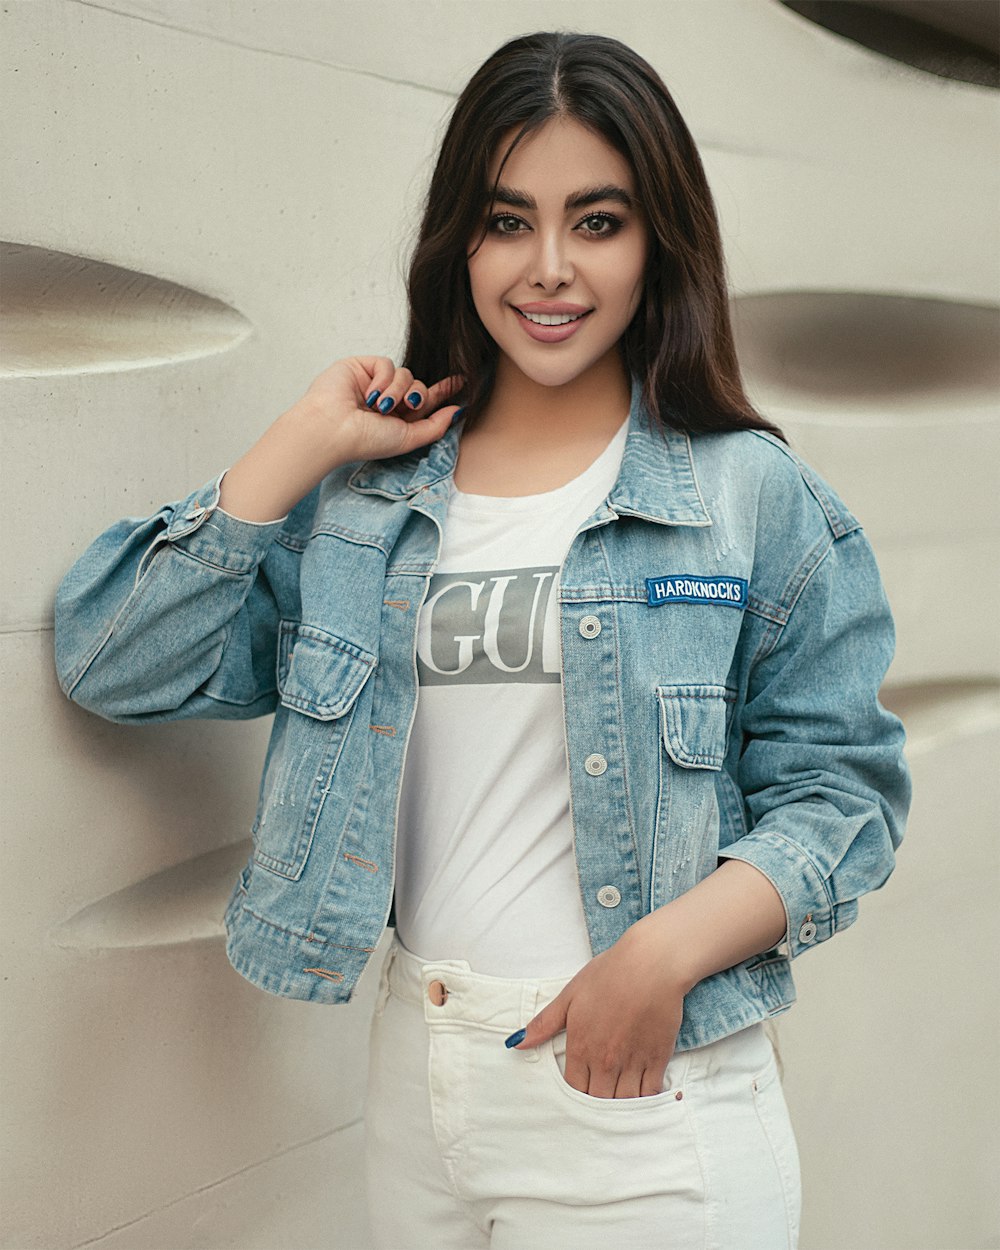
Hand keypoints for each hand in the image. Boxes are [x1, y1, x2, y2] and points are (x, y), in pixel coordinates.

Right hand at [300, 356, 463, 465]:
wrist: (332, 429)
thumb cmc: (364, 440)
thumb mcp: (407, 439)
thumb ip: (434, 427)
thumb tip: (457, 411)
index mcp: (398, 418)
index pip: (426, 401)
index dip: (444, 391)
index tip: (463, 381)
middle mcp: (388, 400)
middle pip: (420, 387)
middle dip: (419, 396)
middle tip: (407, 406)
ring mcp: (375, 383)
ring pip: (407, 374)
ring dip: (398, 391)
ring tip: (381, 407)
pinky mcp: (363, 367)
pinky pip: (388, 364)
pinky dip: (384, 380)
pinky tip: (371, 395)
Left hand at [509, 926, 688, 1098]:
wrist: (651, 964)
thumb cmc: (609, 974)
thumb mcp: (570, 995)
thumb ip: (544, 1024)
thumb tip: (516, 1044)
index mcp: (581, 1047)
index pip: (573, 1090)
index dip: (573, 1097)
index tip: (577, 1093)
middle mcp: (605, 1061)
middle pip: (598, 1102)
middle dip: (595, 1106)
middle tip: (596, 1101)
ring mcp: (633, 1062)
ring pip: (623, 1104)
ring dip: (618, 1107)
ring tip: (616, 1102)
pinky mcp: (658, 1059)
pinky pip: (650, 1094)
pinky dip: (644, 1100)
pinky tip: (639, 1097)